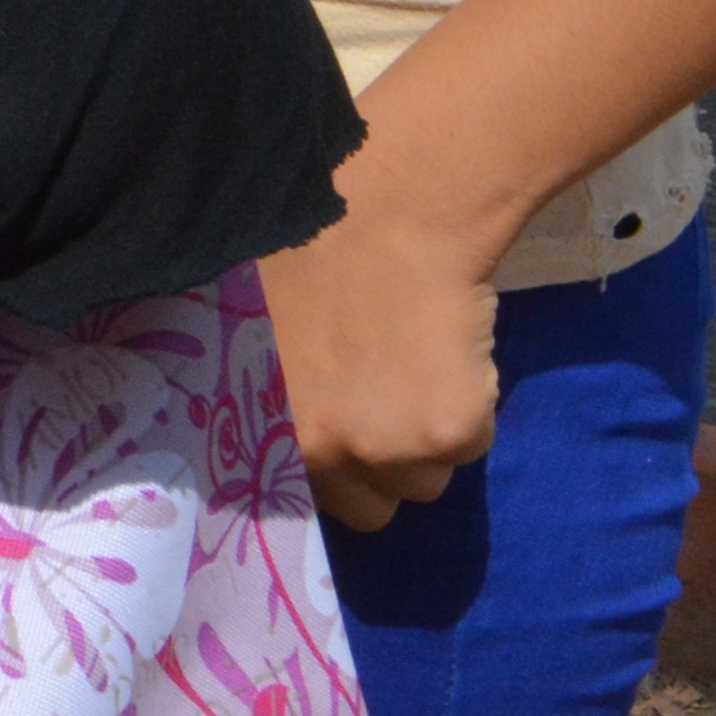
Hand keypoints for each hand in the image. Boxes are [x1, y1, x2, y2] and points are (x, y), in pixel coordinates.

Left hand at [256, 194, 501, 529]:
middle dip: (378, 465)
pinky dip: (468, 410)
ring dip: (424, 440)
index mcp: (261, 427)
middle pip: (366, 507)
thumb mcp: (246, 326)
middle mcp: (319, 451)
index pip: (293, 497)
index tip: (335, 439)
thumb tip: (262, 423)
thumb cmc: (307, 244)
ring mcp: (386, 449)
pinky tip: (447, 350)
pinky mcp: (449, 434)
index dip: (320, 469)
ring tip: (413, 364)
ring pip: (423, 482)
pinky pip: (469, 447)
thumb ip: (251, 388)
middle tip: (382, 399)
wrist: (391, 209)